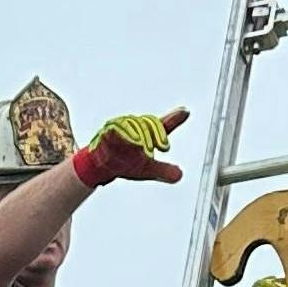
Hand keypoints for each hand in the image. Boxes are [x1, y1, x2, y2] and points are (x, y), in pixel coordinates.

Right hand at [73, 109, 187, 190]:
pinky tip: (126, 140)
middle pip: (148, 125)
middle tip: (164, 147)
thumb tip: (180, 175)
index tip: (186, 111)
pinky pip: (114, 130)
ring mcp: (121, 128)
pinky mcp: (107, 132)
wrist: (102, 166)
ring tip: (141, 145)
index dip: (174, 118)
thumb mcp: (147, 170)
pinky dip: (120, 134)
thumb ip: (163, 171)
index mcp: (147, 135)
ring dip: (137, 135)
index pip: (162, 126)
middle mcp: (135, 128)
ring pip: (131, 126)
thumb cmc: (126, 164)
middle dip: (156, 134)